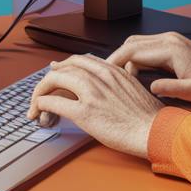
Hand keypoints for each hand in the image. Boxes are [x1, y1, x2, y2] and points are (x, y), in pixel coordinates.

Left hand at [26, 54, 164, 158]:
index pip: (80, 60)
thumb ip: (116, 83)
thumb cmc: (147, 116)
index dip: (64, 66)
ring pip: (55, 79)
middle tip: (42, 91)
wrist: (154, 130)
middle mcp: (101, 76)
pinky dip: (42, 105)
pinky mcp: (85, 112)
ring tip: (36, 104)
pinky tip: (41, 112)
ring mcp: (92, 92)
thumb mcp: (133, 88)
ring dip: (40, 91)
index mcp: (113, 70)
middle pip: (64, 67)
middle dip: (49, 78)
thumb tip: (102, 89)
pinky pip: (53, 101)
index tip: (56, 71)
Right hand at [105, 31, 190, 103]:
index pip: (133, 50)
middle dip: (116, 59)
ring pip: (137, 44)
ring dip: (126, 58)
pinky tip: (134, 74)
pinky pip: (147, 47)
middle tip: (105, 78)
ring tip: (118, 79)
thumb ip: (170, 88)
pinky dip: (136, 58)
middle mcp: (169, 40)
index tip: (103, 75)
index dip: (114, 62)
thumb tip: (149, 87)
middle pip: (131, 43)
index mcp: (171, 49)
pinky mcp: (172, 45)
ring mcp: (170, 40)